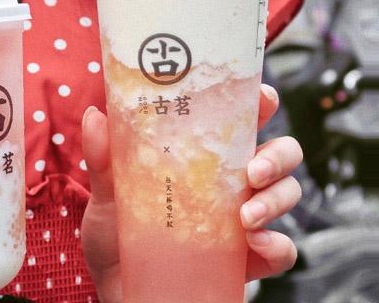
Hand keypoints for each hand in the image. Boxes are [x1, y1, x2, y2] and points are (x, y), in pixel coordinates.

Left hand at [81, 84, 302, 302]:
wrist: (118, 290)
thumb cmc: (115, 237)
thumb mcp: (106, 197)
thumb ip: (104, 161)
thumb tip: (95, 115)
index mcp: (202, 159)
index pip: (240, 121)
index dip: (260, 103)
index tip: (261, 97)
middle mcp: (229, 184)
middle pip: (278, 153)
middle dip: (278, 154)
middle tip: (254, 168)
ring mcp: (243, 221)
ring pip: (287, 193)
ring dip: (277, 198)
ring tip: (246, 216)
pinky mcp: (248, 260)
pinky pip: (282, 250)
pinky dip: (278, 245)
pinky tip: (255, 243)